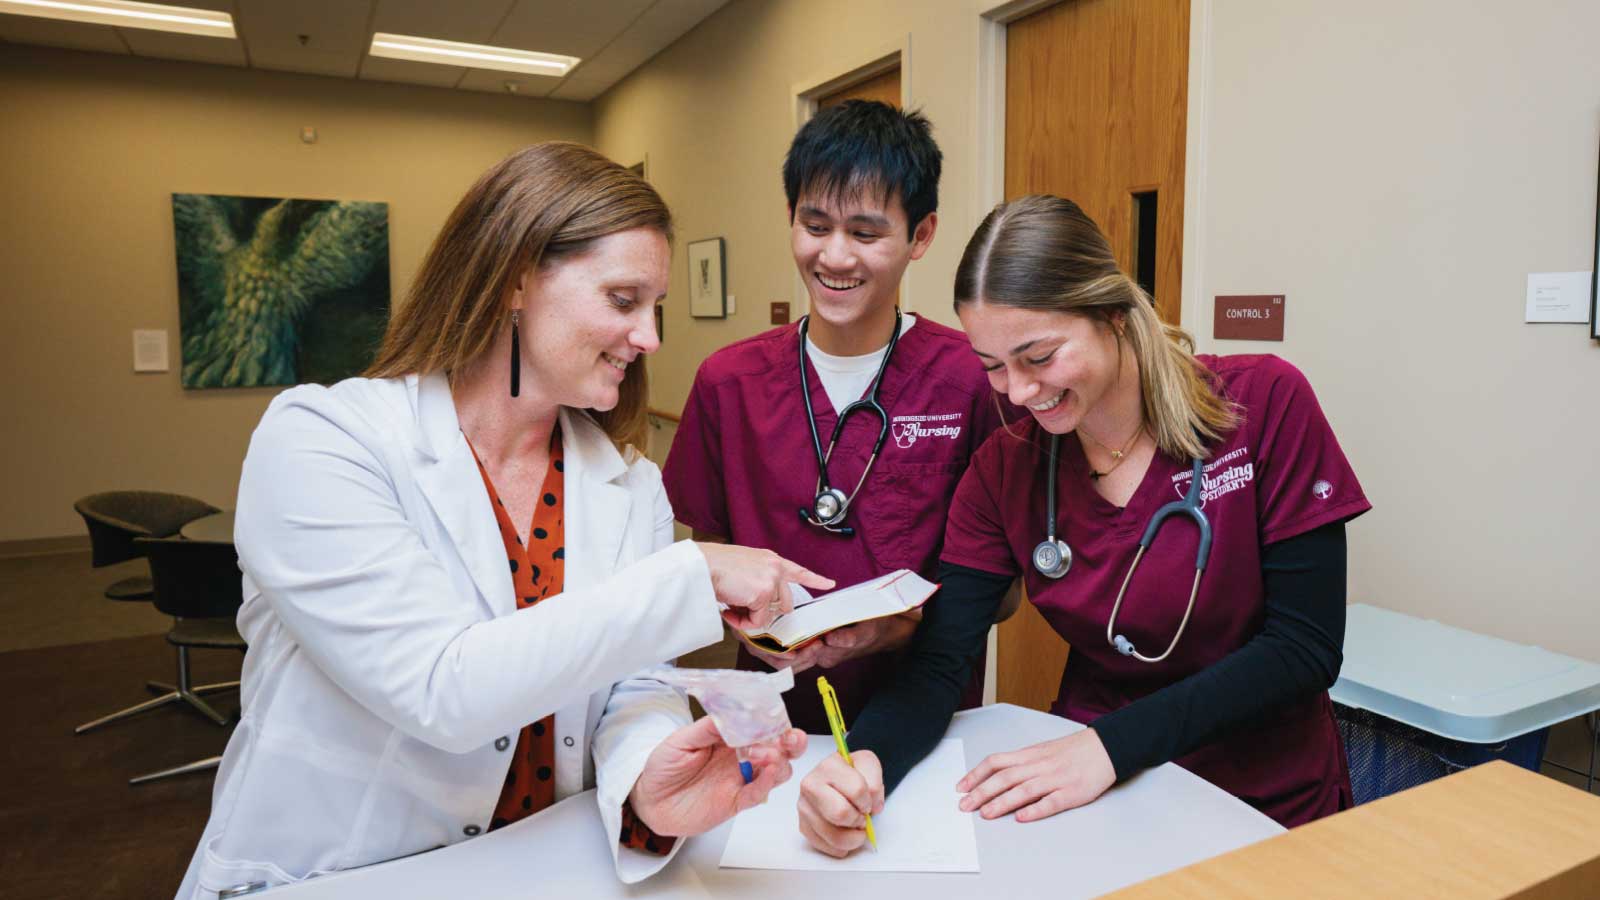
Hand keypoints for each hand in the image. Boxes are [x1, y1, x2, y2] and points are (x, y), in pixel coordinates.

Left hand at [630, 716, 807, 837]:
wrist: (650, 801)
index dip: (772, 721)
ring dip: (779, 762)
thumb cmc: (664, 766)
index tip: (776, 717)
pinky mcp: (737, 801)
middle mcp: (741, 757)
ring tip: (768, 757)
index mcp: (730, 737)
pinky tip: (767, 774)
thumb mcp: (681, 740)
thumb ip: (706, 729)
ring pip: (776, 771)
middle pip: (778, 748)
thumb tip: (729, 714)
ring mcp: (741, 779)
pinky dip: (766, 784)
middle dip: (791, 742)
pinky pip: (758, 794)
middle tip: (790, 738)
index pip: (760, 725)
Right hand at [696, 543, 833, 630]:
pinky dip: (743, 622)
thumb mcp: (742, 568)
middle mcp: (774, 567)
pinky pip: (757, 621)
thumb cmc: (713, 566)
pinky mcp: (764, 593)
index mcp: (770, 559)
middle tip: (742, 611)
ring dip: (751, 617)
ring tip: (731, 609)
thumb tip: (757, 605)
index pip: (798, 570)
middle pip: (784, 603)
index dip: (814, 579)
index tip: (829, 583)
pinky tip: (729, 611)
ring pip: (770, 614)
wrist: (702, 566)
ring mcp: (771, 580)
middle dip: (765, 612)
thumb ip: (756, 581)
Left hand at [736, 610, 918, 674]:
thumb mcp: (864, 630)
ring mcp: (814, 647)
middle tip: (741, 630)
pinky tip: (760, 621)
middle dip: (759, 647)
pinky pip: (789, 640)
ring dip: (763, 640)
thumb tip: (830, 639)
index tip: (757, 639)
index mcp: (825, 654)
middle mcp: (816, 654)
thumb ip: (848, 636)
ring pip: (781, 651)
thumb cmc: (876, 630)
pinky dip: (773, 633)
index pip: (792, 661)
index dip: (773, 653)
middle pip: (779, 659)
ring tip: (744, 625)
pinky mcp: (813, 637)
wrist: (888, 629)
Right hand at [798, 750, 883, 857]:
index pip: (857, 790)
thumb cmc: (851, 774)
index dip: (869, 802)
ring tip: (856, 828)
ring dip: (853, 838)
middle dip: (859, 820)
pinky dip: (841, 847)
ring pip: (834, 836)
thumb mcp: (868, 765)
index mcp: (828, 767)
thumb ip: (875, 782)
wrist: (835, 779)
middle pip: (841, 814)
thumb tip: (873, 807)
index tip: (868, 803)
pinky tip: (845, 834)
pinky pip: (826, 846)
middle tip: (862, 818)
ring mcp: (804, 807)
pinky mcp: (803, 825)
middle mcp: (810, 785)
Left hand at [956, 728, 1115, 822]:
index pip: (996, 762)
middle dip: (982, 792)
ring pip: (1024, 790)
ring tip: (986, 814)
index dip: (976, 774)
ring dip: (1002, 802)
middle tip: (965, 806)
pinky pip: (1051, 802)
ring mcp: (1056, 779)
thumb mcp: (1042, 751)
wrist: (1106, 747)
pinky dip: (1035, 809)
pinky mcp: (1072, 792)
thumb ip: (1021, 763)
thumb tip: (995, 776)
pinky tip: (1022, 818)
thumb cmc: (1072, 751)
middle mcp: (1039, 766)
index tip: (961, 787)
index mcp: (1030, 755)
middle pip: (1005, 777)